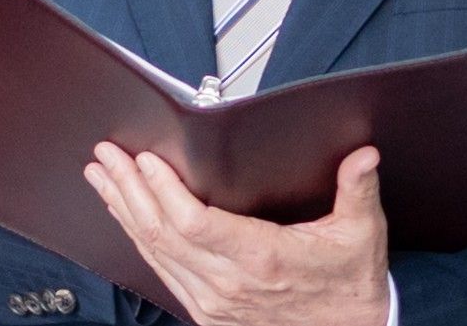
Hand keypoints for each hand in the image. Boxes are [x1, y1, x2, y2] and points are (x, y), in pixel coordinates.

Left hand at [82, 143, 391, 325]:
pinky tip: (127, 217)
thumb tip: (363, 157)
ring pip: (154, 253)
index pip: (194, 223)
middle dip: (128, 190)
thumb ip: (358, 191)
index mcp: (262, 258)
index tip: (145, 160)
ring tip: (103, 178)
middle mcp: (229, 283)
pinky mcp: (207, 311)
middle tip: (107, 156)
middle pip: (161, 233)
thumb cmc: (350, 286)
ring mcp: (213, 301)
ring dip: (123, 212)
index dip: (163, 190)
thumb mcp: (362, 234)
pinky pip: (161, 273)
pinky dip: (139, 240)